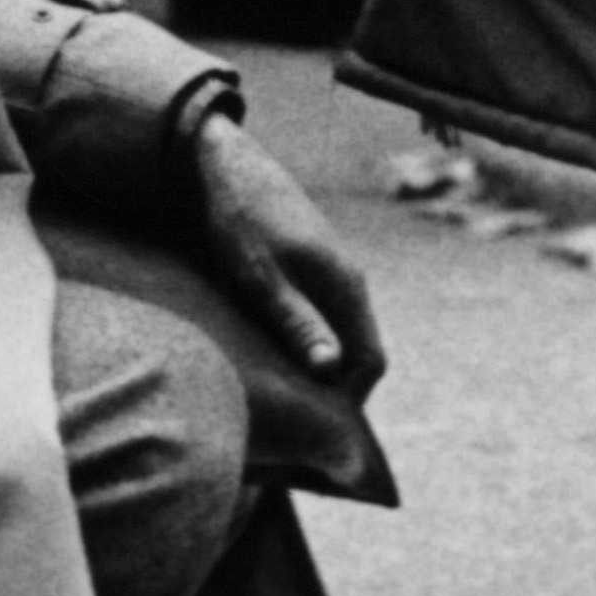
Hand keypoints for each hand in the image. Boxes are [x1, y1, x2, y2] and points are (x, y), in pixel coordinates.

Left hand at [179, 101, 386, 396]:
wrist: (226, 164)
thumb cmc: (240, 220)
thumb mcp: (260, 277)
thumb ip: (296, 321)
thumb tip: (331, 370)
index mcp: (345, 287)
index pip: (369, 362)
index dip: (349, 402)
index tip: (316, 431)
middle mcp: (348, 282)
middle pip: (357, 353)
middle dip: (333, 391)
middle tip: (294, 423)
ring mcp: (330, 273)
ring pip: (337, 335)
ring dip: (316, 368)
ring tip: (280, 397)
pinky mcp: (309, 267)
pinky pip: (320, 318)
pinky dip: (304, 344)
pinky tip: (269, 357)